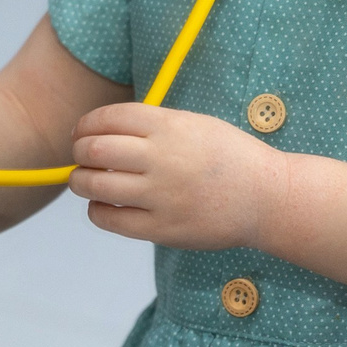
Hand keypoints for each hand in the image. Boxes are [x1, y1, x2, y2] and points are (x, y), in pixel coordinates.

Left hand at [68, 104, 281, 251]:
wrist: (268, 198)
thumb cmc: (230, 158)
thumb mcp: (195, 124)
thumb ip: (152, 125)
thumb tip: (101, 130)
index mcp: (170, 126)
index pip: (108, 118)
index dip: (86, 124)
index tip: (81, 132)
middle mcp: (163, 158)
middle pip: (94, 149)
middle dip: (78, 151)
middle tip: (80, 157)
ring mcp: (162, 195)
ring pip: (94, 184)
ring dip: (80, 181)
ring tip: (85, 181)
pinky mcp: (162, 228)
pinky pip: (109, 218)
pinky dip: (96, 210)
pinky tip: (103, 205)